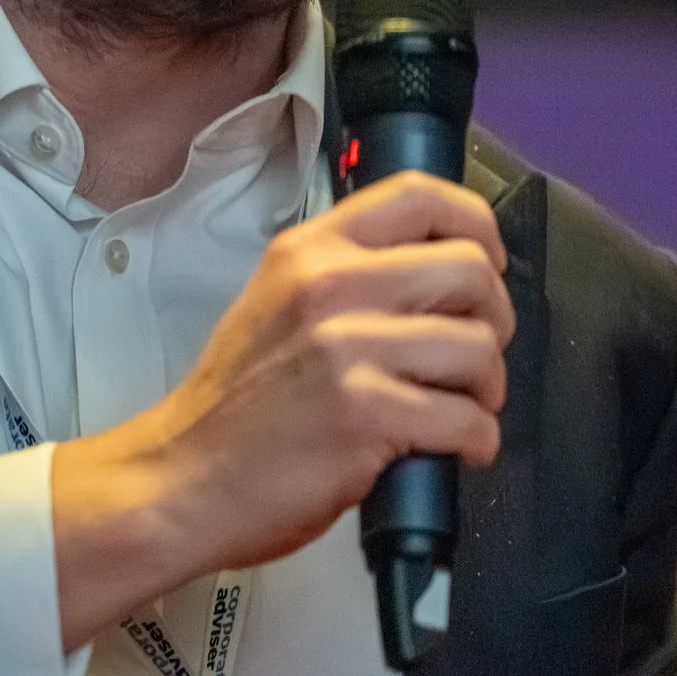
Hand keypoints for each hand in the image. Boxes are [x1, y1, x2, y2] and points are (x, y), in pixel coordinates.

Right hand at [47, 172, 511, 648]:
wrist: (181, 480)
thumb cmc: (235, 406)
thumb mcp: (278, 303)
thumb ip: (348, 276)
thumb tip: (437, 274)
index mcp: (312, 251)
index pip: (421, 194)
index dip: (478, 226)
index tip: (487, 262)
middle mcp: (330, 286)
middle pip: (470, 269)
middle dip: (495, 318)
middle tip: (475, 357)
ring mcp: (347, 348)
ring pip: (477, 346)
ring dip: (487, 388)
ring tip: (463, 408)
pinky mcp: (365, 414)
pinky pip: (465, 417)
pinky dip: (476, 440)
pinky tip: (456, 450)